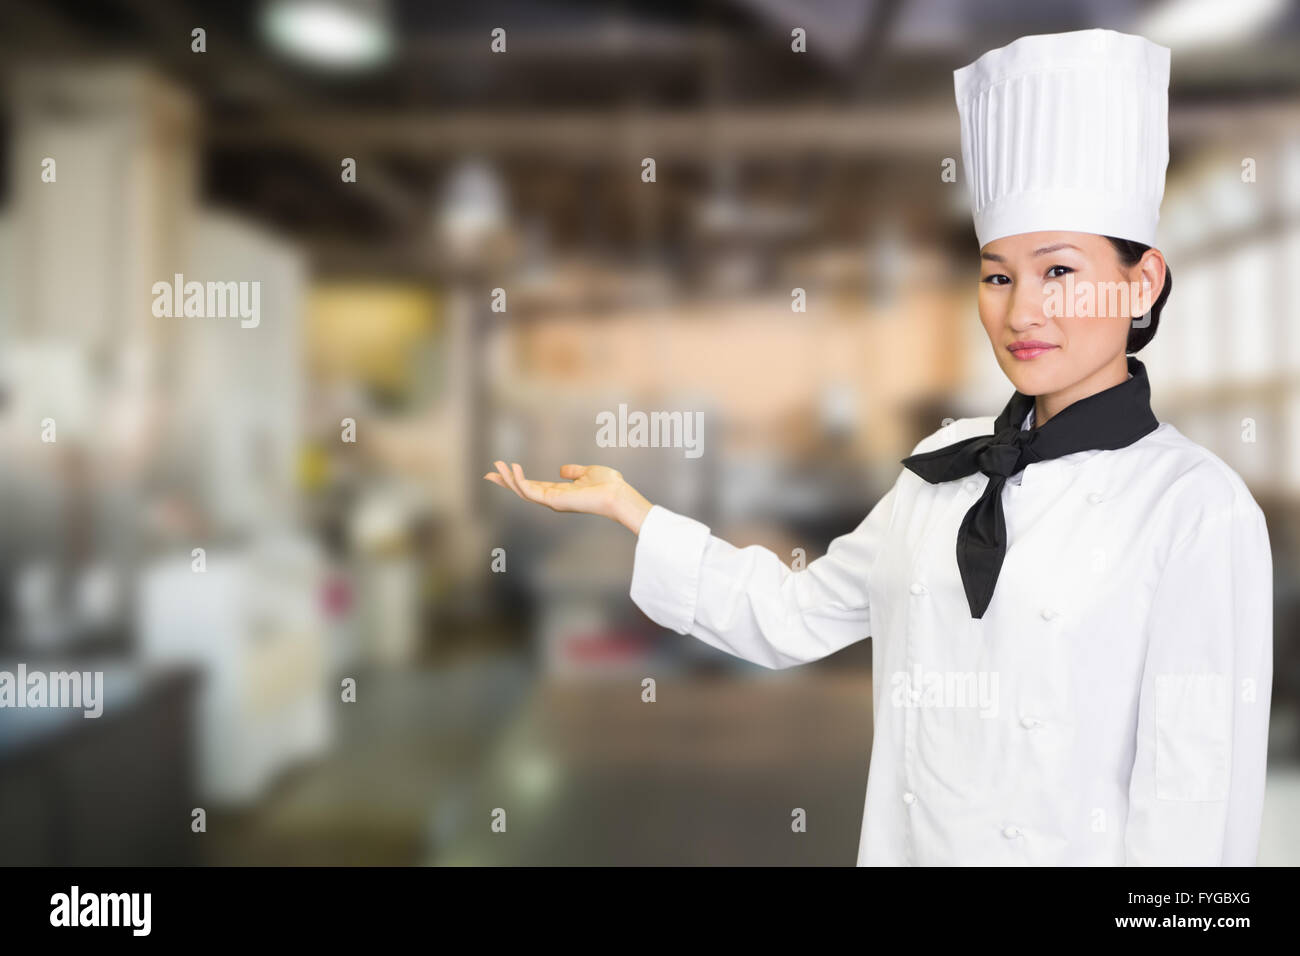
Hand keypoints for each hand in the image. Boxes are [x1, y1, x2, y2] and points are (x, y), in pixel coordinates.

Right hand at [483, 461, 653, 533]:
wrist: (618, 495)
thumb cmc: (608, 486)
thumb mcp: (587, 472)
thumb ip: (573, 472)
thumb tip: (562, 470)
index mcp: (559, 493)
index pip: (533, 486)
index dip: (517, 479)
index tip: (504, 469)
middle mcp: (553, 499)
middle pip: (523, 491)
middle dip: (506, 482)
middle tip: (488, 473)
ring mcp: (552, 502)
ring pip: (523, 491)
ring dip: (508, 479)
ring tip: (496, 466)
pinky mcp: (553, 501)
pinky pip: (530, 491)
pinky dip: (519, 480)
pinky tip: (512, 468)